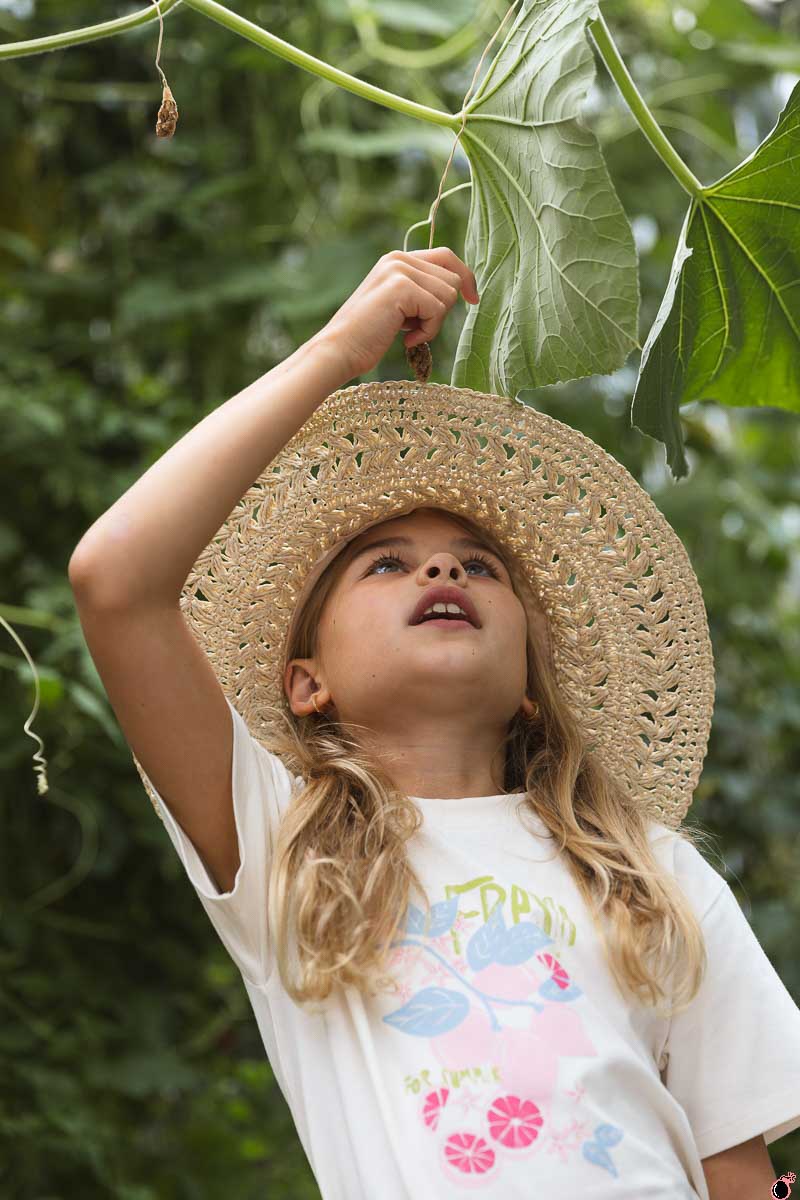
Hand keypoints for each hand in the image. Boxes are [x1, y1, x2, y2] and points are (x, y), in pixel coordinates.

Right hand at [318, 247, 479, 378]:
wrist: (340, 349)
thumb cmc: (368, 336)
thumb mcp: (399, 306)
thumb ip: (421, 291)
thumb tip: (458, 289)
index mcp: (397, 259)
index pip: (446, 256)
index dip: (465, 277)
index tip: (473, 299)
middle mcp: (398, 258)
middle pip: (452, 279)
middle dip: (442, 311)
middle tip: (416, 328)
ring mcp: (399, 270)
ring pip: (449, 295)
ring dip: (434, 323)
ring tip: (408, 333)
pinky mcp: (402, 287)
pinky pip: (438, 310)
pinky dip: (428, 332)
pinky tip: (406, 339)